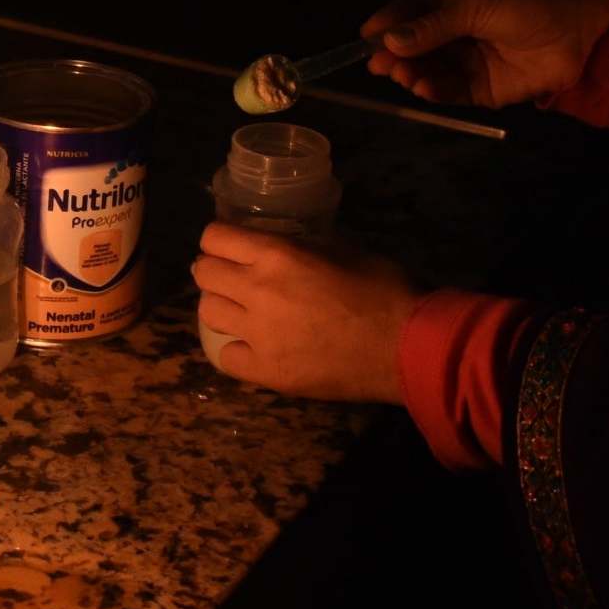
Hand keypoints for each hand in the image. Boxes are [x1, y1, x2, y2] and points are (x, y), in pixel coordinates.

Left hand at [192, 223, 421, 401]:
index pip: (214, 237)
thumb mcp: (343, 249)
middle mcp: (257, 291)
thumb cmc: (384, 290)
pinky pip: (225, 357)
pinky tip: (255, 347)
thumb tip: (284, 245)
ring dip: (222, 307)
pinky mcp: (266, 371)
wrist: (405, 347)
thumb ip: (304, 246)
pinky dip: (236, 349)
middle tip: (235, 278)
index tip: (232, 246)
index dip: (220, 239)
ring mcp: (258, 335)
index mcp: (277, 254)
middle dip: (215, 270)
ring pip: (207, 312)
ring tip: (243, 312)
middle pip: (203, 273)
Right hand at [359, 0, 608, 107]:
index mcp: (453, 1)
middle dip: (395, 54)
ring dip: (412, 73)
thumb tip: (391, 40)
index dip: (387, 22)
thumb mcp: (478, 5)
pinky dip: (434, 91)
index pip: (411, 10)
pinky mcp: (480, 89)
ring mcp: (466, 61)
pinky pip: (449, 92)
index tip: (365, 36)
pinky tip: (424, 88)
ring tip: (403, 75)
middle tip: (378, 64)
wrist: (578, 33)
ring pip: (428, 70)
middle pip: (414, 45)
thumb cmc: (529, 5)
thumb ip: (435, 24)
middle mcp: (455, 32)